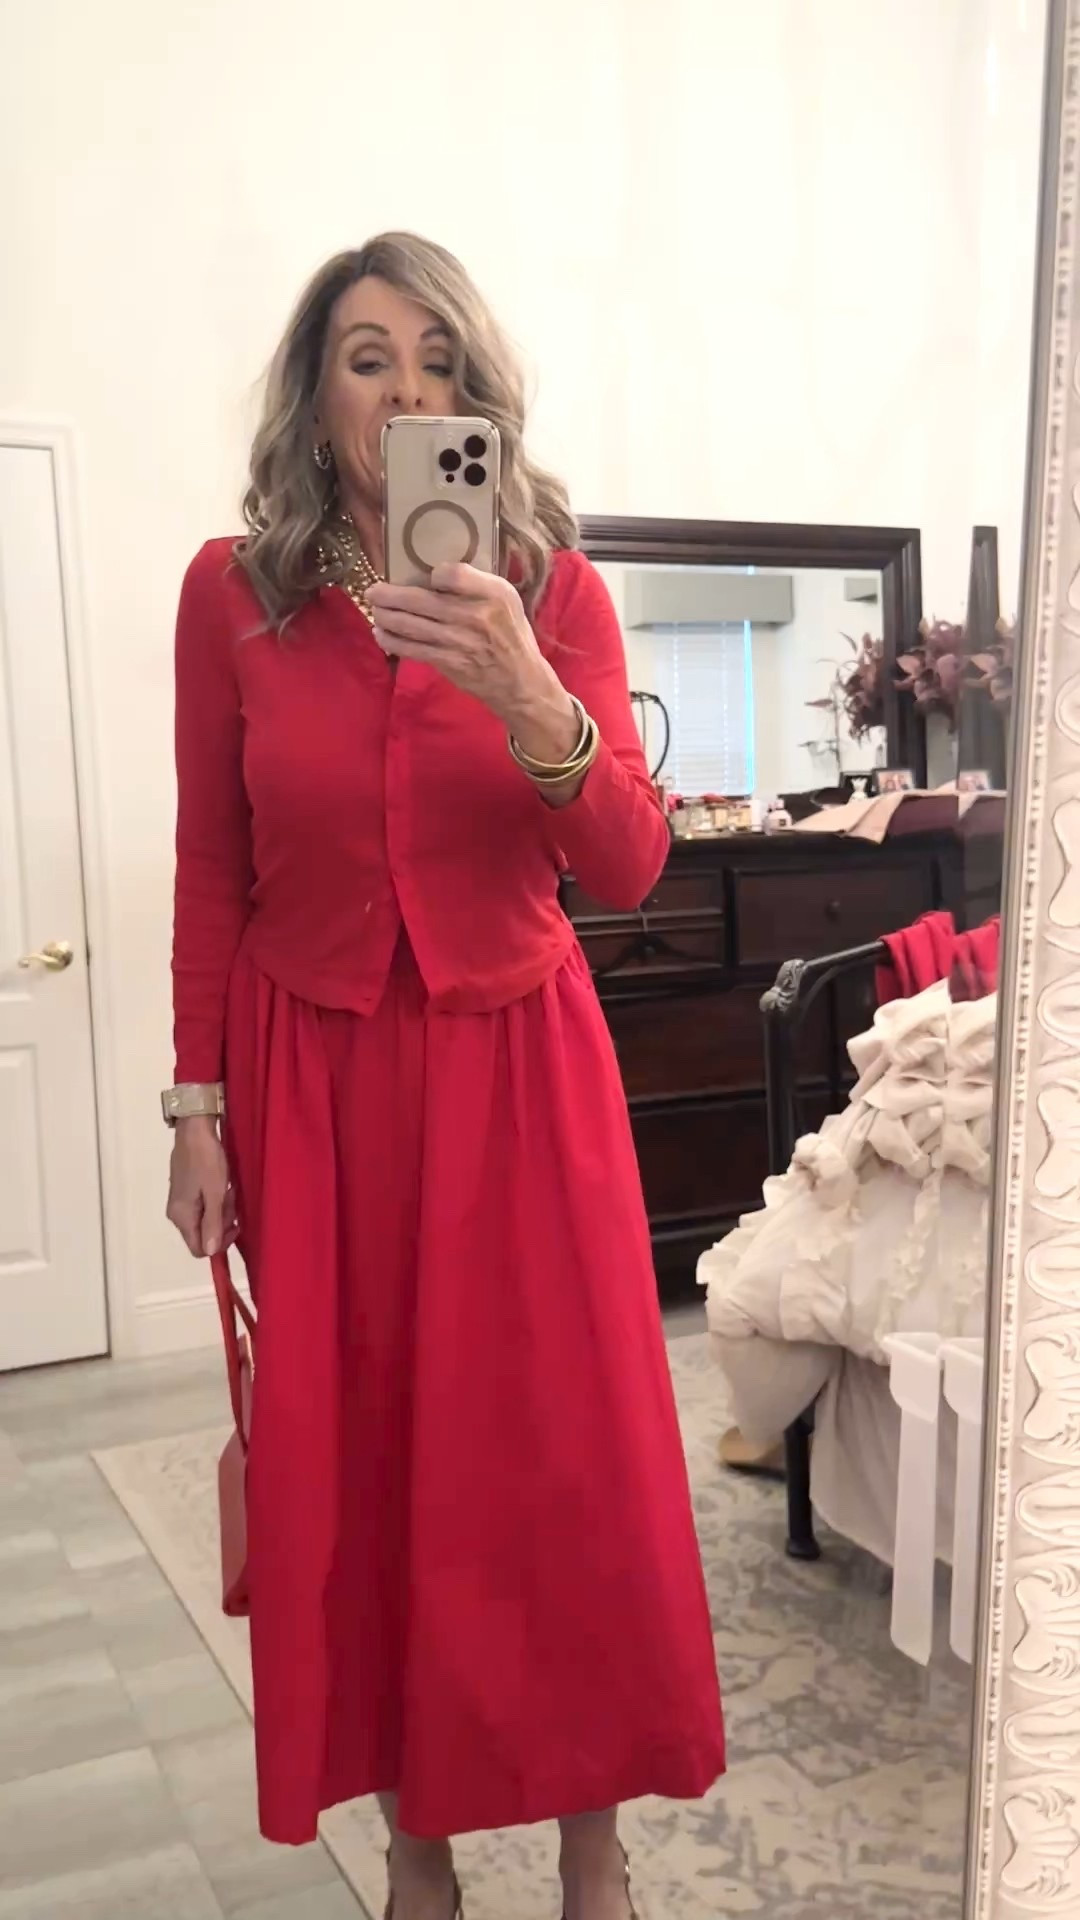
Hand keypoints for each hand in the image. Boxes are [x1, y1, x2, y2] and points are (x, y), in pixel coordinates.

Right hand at [167, 1117, 235, 1257]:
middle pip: (202, 1234)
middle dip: (222, 1222)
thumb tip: (210, 1253)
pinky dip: (216, 1200)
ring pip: (205, 1220)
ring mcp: (180, 1202)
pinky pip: (203, 1206)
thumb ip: (213, 1223)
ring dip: (221, 1209)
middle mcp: (177, 1214)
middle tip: (232, 1200)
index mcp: (182, 1217)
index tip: (235, 1225)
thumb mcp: (215, 1193)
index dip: (219, 1243)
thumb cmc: (207, 1161)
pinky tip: (222, 1185)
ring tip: (229, 1188)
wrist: (195, 1130)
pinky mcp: (185, 1191)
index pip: (198, 1249)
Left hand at [366, 565, 578, 755]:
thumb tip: (437, 570)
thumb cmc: (512, 635)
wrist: (521, 682)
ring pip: (411, 625)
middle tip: (373, 590)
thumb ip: (478, 585)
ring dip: (386, 616)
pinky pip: (412, 649)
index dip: (434, 572)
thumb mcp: (508, 600)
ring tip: (375, 609)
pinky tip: (381, 633)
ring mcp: (459, 641)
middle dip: (390, 594)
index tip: (424, 575)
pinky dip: (392, 641)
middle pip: (421, 600)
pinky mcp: (448, 663)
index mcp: (494, 594)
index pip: (454, 573)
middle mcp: (475, 616)